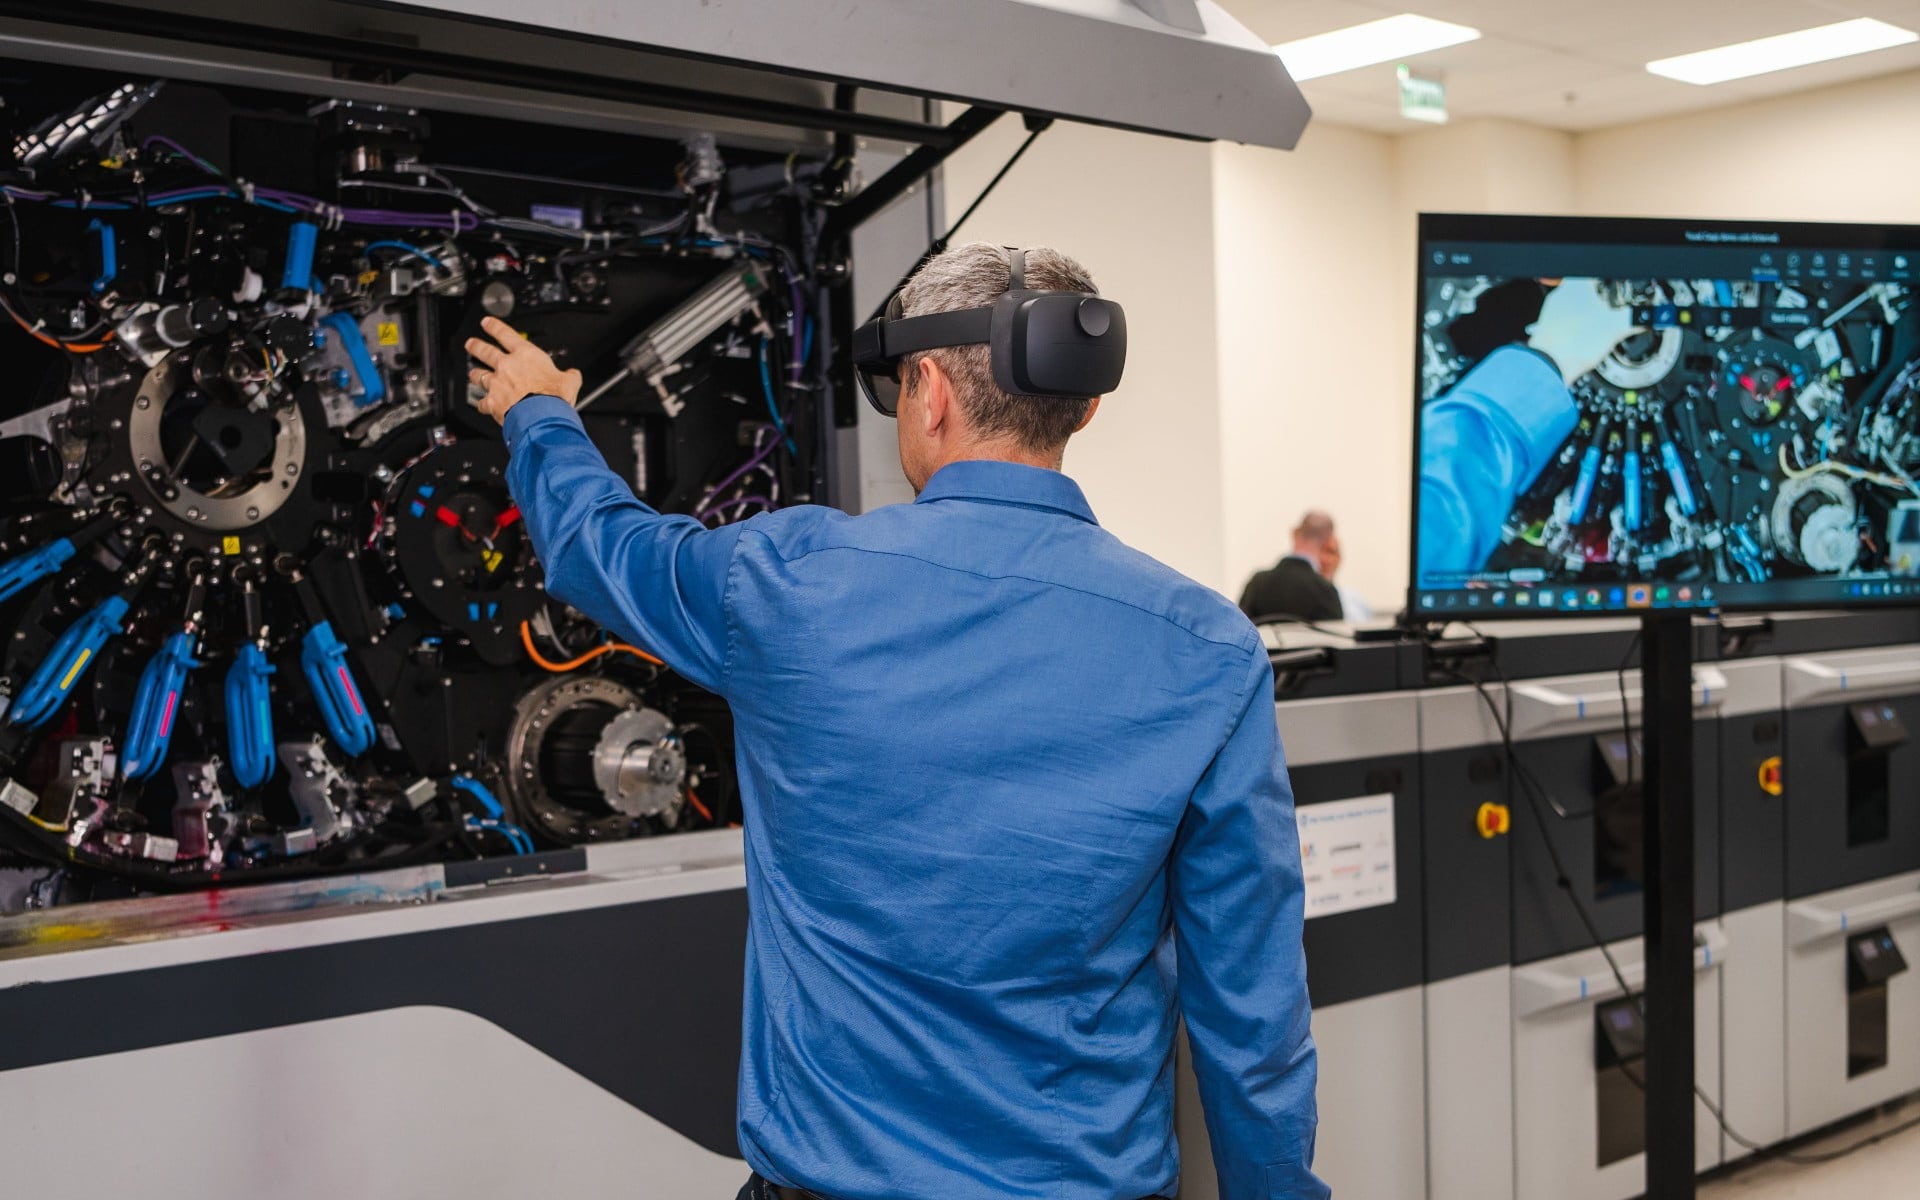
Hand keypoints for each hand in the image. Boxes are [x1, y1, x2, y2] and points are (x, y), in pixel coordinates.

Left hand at [465, 316, 581, 423]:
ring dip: (475, 375)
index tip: (487, 322)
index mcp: (526, 356)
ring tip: (473, 374)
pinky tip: (482, 405)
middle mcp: (507, 367)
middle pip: (485, 351)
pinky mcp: (492, 402)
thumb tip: (573, 375)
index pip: (506, 334)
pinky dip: (482, 404)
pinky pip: (482, 403)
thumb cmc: (554, 398)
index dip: (494, 327)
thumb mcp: (569, 382)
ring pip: (479, 375)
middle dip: (476, 346)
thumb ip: (569, 376)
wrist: (541, 417)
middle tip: (471, 343)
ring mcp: (497, 384)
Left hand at [1526, 279, 1642, 386]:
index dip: (1611, 283)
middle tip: (1611, 312)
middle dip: (1601, 301)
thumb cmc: (1576, 343)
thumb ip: (1635, 318)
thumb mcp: (1615, 328)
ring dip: (1588, 314)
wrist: (1551, 366)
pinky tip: (1584, 338)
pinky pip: (1565, 321)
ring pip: (1575, 306)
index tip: (1617, 292)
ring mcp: (1551, 311)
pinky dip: (1577, 327)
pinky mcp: (1547, 327)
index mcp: (1577, 286)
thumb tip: (1648, 317)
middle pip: (1586, 291)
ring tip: (1598, 327)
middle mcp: (1561, 295)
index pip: (1598, 276)